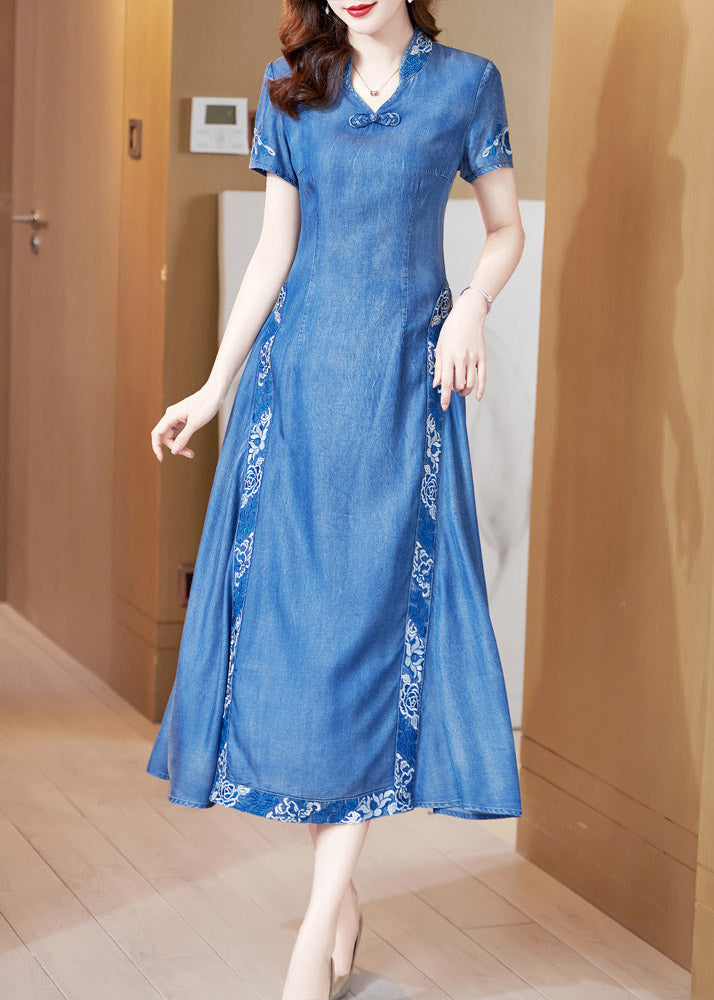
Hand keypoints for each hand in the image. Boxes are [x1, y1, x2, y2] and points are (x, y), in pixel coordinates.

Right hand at [150, 384, 222, 460]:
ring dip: (180, 445)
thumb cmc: (205, 405)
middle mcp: (171, 416)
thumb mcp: (195, 424)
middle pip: (165, 437)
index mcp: (170, 416)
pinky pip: (179, 433)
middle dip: (174, 447)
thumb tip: (174, 451)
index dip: (156, 447)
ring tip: (191, 453)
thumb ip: (183, 438)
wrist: (215, 394)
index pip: (157, 433)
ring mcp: (177, 418)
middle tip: (189, 454)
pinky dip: (183, 440)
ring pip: (173, 436)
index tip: (161, 459)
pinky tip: (189, 447)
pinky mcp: (184, 419)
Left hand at [432, 293, 486, 409]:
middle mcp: (461, 359)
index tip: (444, 406)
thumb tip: (436, 384)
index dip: (445, 397)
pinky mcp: (483, 358)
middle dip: (455, 391)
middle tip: (452, 388)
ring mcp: (473, 359)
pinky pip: (483, 378)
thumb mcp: (439, 347)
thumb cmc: (451, 330)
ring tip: (461, 390)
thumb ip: (438, 367)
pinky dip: (481, 390)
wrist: (468, 316)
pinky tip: (478, 397)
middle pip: (459, 385)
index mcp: (448, 356)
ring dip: (465, 391)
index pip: (446, 382)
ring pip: (471, 384)